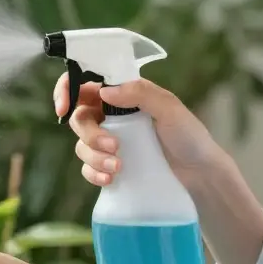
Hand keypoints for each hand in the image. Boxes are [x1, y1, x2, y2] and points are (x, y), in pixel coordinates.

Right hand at [54, 74, 221, 193]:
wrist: (200, 175)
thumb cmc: (190, 136)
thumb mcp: (169, 108)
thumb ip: (140, 93)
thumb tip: (104, 91)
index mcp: (122, 94)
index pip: (83, 84)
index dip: (65, 91)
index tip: (62, 107)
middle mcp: (112, 115)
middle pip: (79, 117)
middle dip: (89, 134)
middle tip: (113, 146)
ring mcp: (110, 140)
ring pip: (82, 144)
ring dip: (94, 156)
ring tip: (118, 167)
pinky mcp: (111, 164)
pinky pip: (88, 167)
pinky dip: (93, 173)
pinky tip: (109, 180)